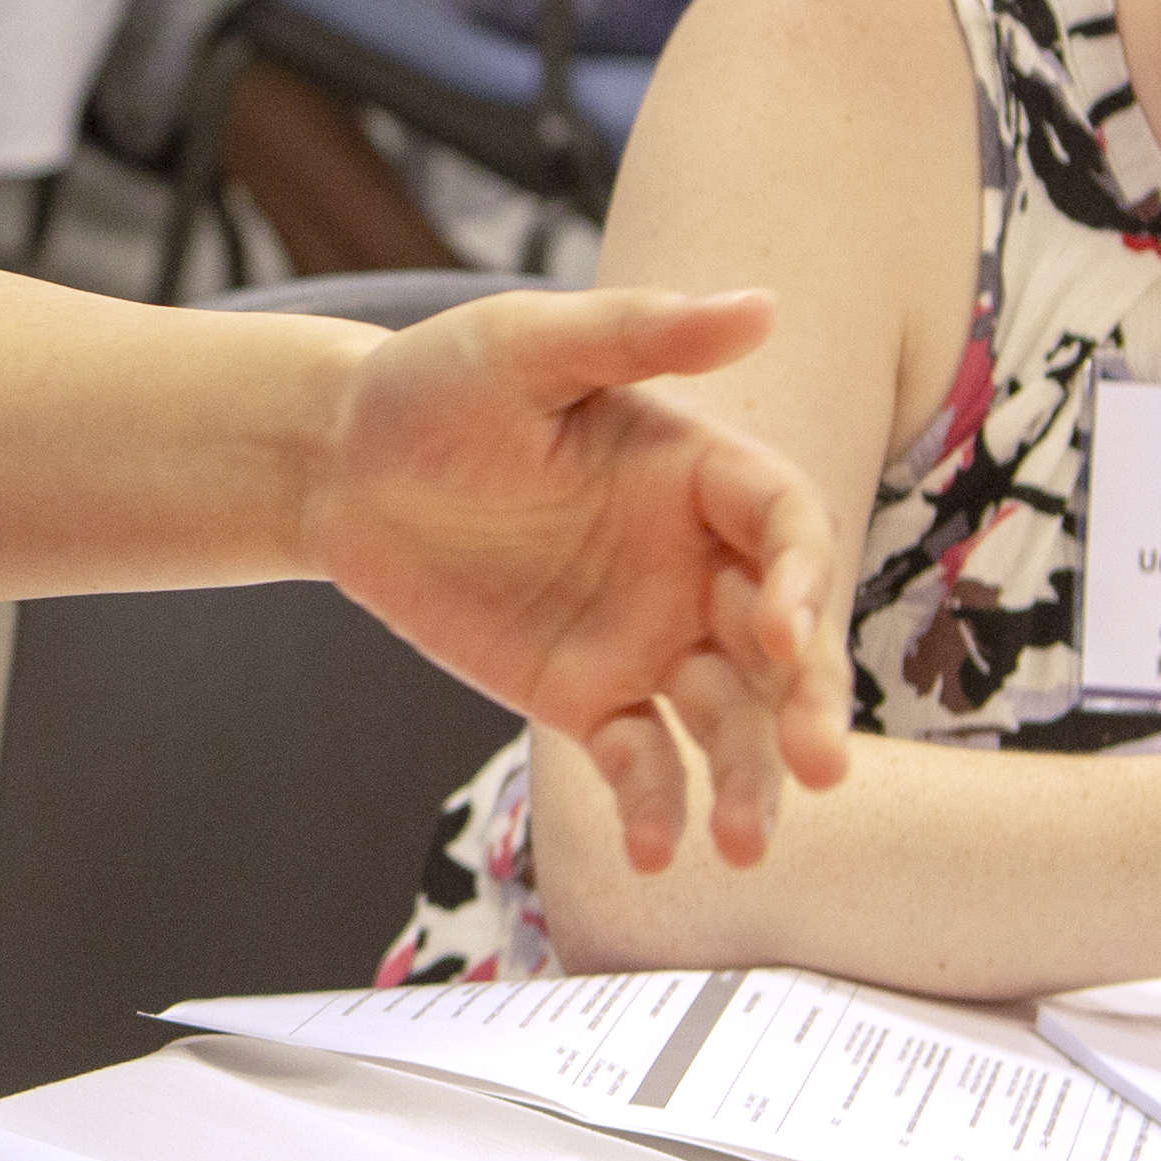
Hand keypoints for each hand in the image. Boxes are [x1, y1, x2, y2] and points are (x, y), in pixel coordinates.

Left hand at [302, 290, 842, 875]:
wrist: (338, 467)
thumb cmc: (437, 386)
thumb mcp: (526, 346)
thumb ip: (638, 333)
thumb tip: (761, 303)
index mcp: (701, 473)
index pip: (785, 526)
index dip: (800, 579)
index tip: (782, 630)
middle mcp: (696, 563)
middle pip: (782, 643)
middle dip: (807, 702)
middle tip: (822, 763)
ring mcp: (649, 639)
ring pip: (727, 719)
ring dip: (746, 780)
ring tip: (743, 846)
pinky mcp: (590, 699)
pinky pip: (641, 762)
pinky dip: (655, 807)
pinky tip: (657, 857)